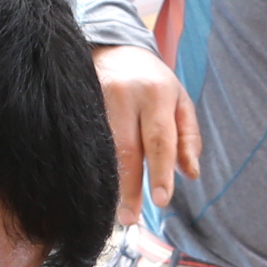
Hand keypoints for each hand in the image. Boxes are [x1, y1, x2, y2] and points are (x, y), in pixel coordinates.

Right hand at [95, 42, 202, 223]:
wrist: (114, 48)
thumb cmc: (153, 81)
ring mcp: (95, 95)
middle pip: (126, 148)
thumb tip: (191, 174)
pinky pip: (83, 140)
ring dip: (108, 181)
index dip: (160, 172)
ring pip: (102, 147)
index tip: (161, 200)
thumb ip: (188, 137)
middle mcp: (124, 93)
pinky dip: (90, 166)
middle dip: (129, 187)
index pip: (159, 139)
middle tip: (130, 218)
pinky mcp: (76, 100)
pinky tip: (93, 186)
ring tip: (112, 210)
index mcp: (156, 93)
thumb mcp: (180, 101)